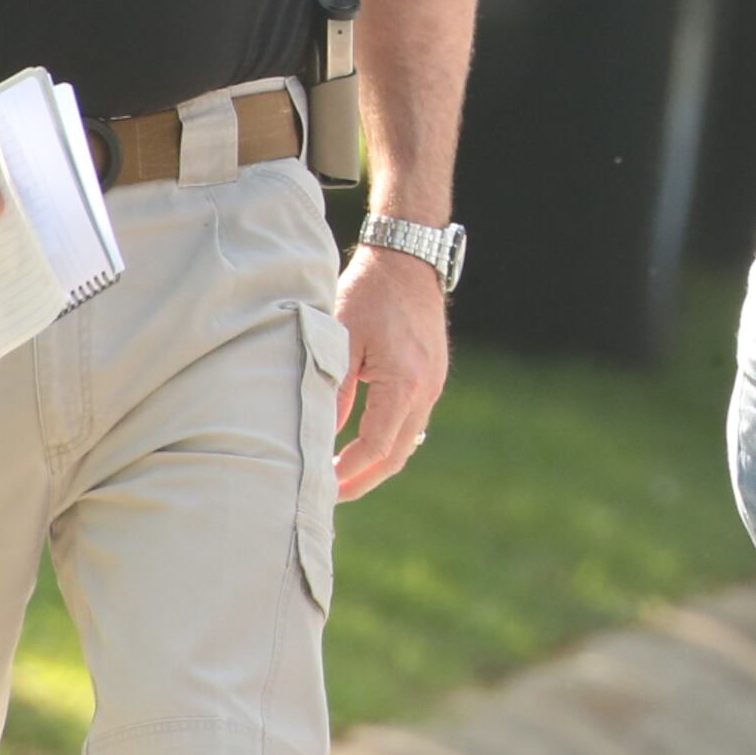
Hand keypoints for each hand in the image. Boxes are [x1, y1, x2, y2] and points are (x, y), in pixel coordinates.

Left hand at [331, 244, 450, 499]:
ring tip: (343, 476)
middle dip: (364, 480)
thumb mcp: (340, 338)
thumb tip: (321, 435)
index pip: (375, 446)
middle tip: (330, 496)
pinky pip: (413, 420)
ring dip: (377, 463)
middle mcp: (426, 388)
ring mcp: (434, 383)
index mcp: (404, 383)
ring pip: (408, 440)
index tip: (321, 485)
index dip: (347, 472)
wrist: (408, 258)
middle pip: (398, 455)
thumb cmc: (368, 292)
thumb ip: (333, 389)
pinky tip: (364, 442)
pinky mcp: (433, 375)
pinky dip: (389, 439)